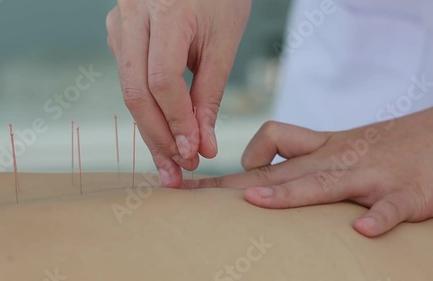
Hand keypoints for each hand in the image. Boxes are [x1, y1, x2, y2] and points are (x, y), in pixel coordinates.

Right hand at [106, 0, 250, 186]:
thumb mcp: (223, 42)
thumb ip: (210, 94)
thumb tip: (202, 144)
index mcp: (165, 9)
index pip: (162, 80)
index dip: (177, 121)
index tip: (194, 152)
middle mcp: (132, 15)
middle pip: (136, 91)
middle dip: (158, 137)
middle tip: (177, 171)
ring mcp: (118, 23)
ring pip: (129, 90)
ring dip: (151, 129)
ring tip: (171, 161)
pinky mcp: (117, 33)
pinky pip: (129, 79)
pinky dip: (147, 109)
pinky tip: (161, 131)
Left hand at [185, 108, 432, 236]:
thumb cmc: (377, 147)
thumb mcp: (331, 148)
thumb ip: (294, 158)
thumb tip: (253, 180)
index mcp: (317, 151)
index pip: (261, 154)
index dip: (226, 170)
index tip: (191, 184)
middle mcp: (332, 161)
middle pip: (273, 171)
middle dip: (230, 186)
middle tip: (191, 197)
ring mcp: (365, 175)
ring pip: (321, 184)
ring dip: (289, 193)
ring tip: (257, 202)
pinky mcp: (402, 193)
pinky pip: (387, 206)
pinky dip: (376, 217)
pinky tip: (363, 229)